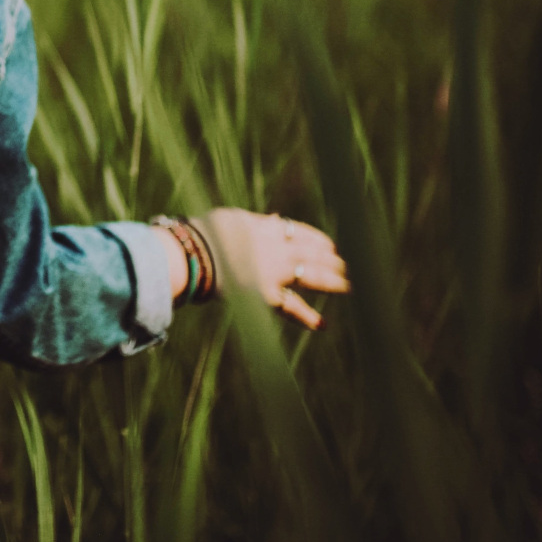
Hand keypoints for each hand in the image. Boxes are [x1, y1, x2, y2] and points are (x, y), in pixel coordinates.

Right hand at [201, 207, 349, 329]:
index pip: (299, 232)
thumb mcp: (233, 219)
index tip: (330, 245)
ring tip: (347, 286)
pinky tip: (322, 324)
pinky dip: (306, 316)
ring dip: (331, 281)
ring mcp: (274, 271)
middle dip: (331, 260)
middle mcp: (275, 248)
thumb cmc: (204, 233)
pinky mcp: (266, 293)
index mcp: (265, 227)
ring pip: (311, 276)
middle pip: (312, 253)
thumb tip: (277, 218)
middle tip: (345, 266)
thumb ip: (258, 222)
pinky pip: (290, 306)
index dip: (317, 239)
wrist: (194, 253)